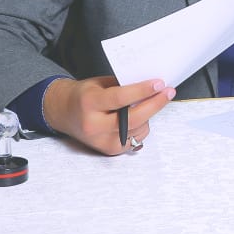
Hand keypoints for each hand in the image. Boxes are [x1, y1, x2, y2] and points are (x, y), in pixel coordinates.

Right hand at [42, 76, 174, 155]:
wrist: (64, 113)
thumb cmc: (85, 95)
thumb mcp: (100, 83)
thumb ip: (122, 86)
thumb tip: (150, 86)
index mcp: (90, 103)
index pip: (120, 98)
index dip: (142, 91)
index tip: (160, 84)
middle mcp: (94, 125)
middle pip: (133, 118)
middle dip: (155, 104)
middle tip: (168, 92)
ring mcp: (101, 141)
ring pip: (138, 129)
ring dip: (148, 115)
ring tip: (146, 102)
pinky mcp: (108, 150)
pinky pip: (135, 138)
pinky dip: (142, 126)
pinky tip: (137, 116)